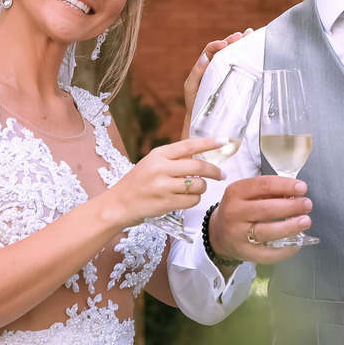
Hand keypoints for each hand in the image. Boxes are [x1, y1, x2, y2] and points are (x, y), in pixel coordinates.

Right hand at [109, 137, 224, 225]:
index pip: (189, 145)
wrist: (119, 204)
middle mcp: (161, 168)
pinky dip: (194, 200)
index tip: (223, 141)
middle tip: (221, 174)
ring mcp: (163, 186)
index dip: (209, 143)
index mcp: (158, 154)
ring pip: (198, 185)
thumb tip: (200, 156)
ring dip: (202, 188)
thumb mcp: (152, 163)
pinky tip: (186, 199)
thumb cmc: (138, 182)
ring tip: (195, 189)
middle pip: (198, 167)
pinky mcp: (166, 203)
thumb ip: (174, 159)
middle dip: (215, 171)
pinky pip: (192, 201)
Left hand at [183, 31, 251, 137]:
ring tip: (249, 34)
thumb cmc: (194, 101)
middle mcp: (214, 65)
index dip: (217, 45)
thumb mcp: (191, 87)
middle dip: (232, 40)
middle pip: (224, 49)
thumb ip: (196, 73)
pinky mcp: (233, 79)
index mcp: (204, 65)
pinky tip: (252, 48)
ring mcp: (224, 71)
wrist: (201, 117)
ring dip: (240, 43)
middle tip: (242, 35)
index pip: (210, 50)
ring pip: (232, 54)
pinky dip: (245, 55)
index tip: (224, 44)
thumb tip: (204, 58)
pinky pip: (238, 65)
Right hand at [208, 175, 312, 262]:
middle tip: (307, 205)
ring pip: (267, 232)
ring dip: (290, 227)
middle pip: (266, 209)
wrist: (218, 233)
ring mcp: (238, 235)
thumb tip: (295, 193)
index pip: (263, 185)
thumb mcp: (246, 194)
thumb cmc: (239, 209)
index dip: (285, 186)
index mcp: (236, 192)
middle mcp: (234, 213)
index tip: (302, 188)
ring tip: (305, 221)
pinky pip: (267, 254)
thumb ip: (268, 191)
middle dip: (291, 206)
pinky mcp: (244, 252)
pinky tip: (296, 244)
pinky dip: (285, 250)